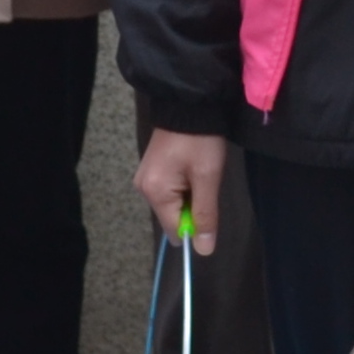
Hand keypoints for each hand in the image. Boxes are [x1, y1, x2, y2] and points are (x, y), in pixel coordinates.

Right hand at [135, 127, 221, 254]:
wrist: (190, 104)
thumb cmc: (201, 141)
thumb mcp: (208, 178)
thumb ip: (205, 214)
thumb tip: (203, 250)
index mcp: (155, 193)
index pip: (175, 231)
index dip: (196, 226)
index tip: (209, 205)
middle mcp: (144, 189)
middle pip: (173, 218)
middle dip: (193, 208)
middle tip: (204, 182)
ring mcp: (146, 179)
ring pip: (173, 205)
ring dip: (190, 196)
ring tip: (198, 172)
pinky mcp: (152, 171)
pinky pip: (170, 192)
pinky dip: (185, 187)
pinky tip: (191, 168)